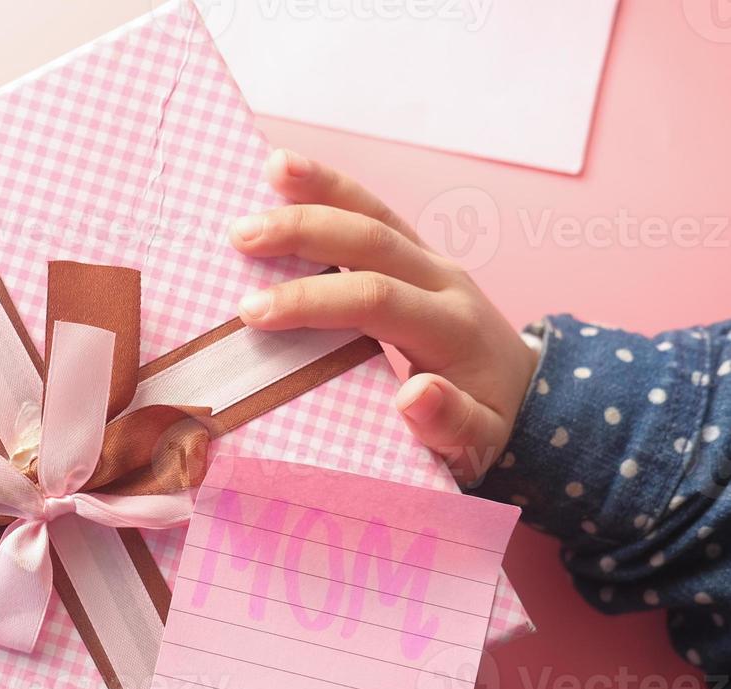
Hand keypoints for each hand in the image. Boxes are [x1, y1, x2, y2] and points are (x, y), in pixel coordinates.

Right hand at [229, 149, 537, 483]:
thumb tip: (414, 395)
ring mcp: (432, 262)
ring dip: (322, 189)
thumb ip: (449, 423)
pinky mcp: (416, 255)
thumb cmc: (488, 424)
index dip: (314, 300)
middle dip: (305, 233)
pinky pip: (373, 214)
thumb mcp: (477, 441)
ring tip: (272, 167)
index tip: (253, 312)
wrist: (526, 395)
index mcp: (451, 329)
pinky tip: (292, 172)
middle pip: (373, 241)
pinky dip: (333, 189)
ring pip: (375, 213)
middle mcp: (444, 282)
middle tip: (241, 236)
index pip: (377, 300)